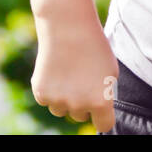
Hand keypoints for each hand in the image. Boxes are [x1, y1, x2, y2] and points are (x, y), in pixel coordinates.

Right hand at [30, 14, 119, 132]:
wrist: (68, 26)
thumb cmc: (93, 46)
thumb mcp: (110, 72)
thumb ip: (104, 95)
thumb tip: (97, 112)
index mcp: (101, 101)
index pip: (104, 125)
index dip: (102, 117)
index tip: (100, 110)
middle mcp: (80, 105)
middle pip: (81, 116)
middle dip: (82, 102)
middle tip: (81, 77)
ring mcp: (59, 100)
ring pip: (62, 110)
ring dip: (64, 98)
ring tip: (68, 72)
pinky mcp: (41, 94)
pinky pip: (47, 100)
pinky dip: (50, 90)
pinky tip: (55, 70)